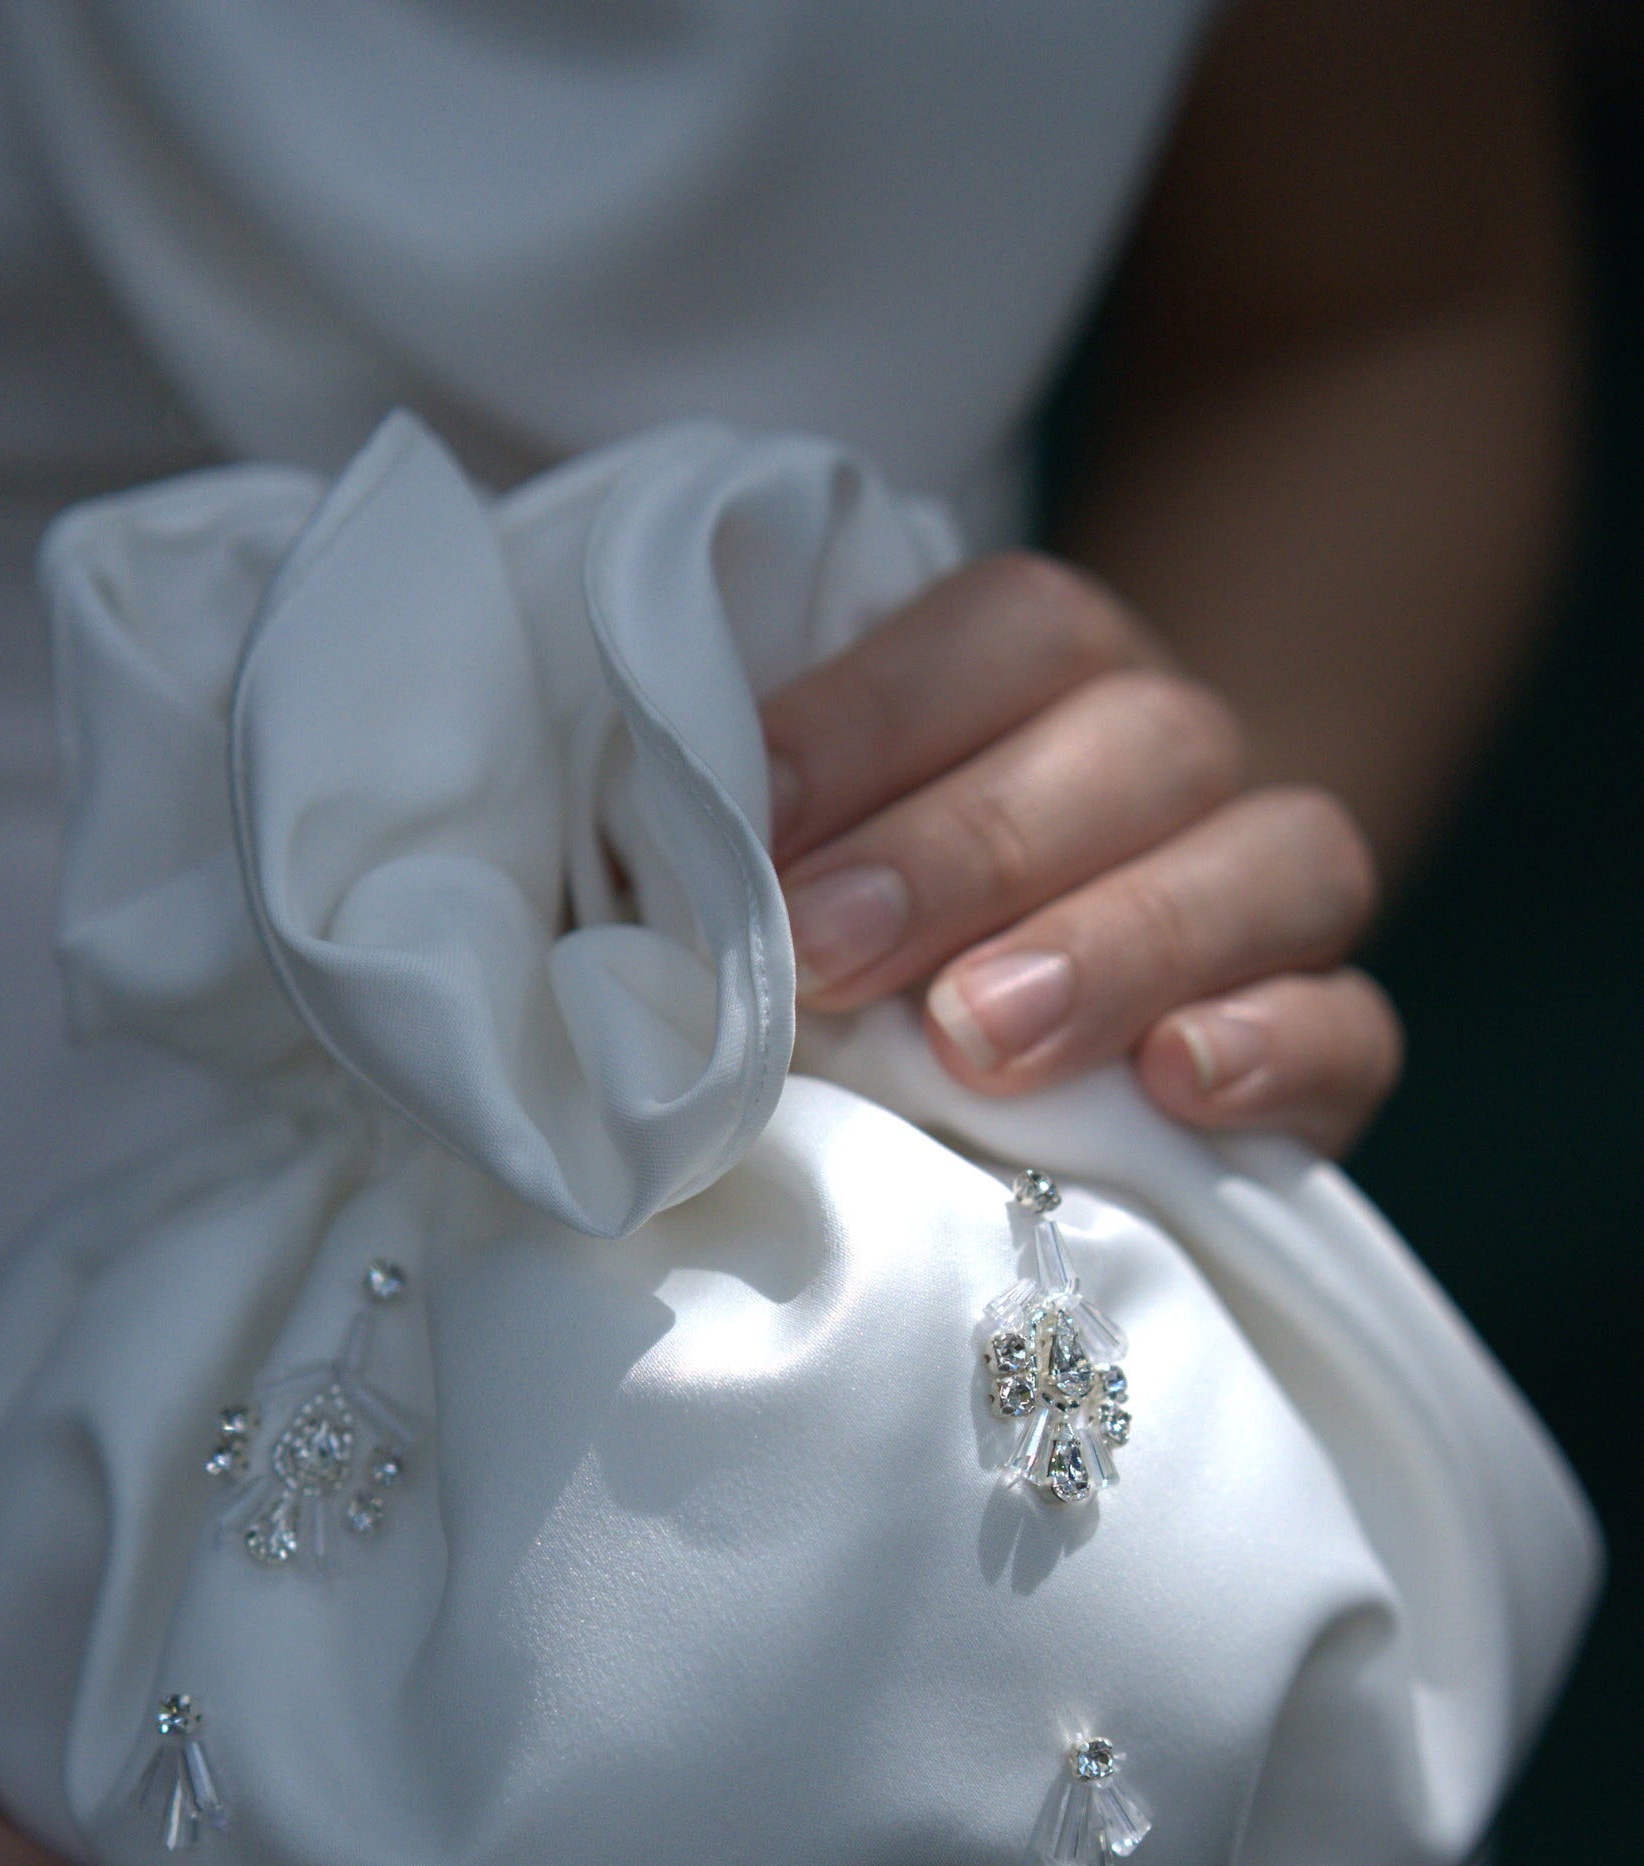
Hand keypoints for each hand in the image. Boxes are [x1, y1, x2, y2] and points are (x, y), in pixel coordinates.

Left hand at [764, 552, 1401, 1157]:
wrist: (1041, 1065)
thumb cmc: (868, 948)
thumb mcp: (792, 873)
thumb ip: (751, 848)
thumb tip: (665, 877)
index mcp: (1048, 676)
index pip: (1008, 628)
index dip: (876, 716)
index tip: (749, 832)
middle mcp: (1176, 763)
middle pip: (1135, 742)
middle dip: (969, 849)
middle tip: (834, 953)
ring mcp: (1274, 899)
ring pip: (1277, 859)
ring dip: (1120, 943)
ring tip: (981, 1038)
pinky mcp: (1332, 1053)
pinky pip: (1354, 1025)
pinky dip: (1277, 1047)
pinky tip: (1178, 1083)